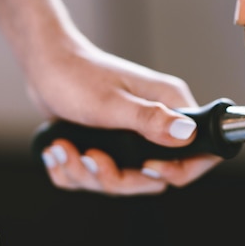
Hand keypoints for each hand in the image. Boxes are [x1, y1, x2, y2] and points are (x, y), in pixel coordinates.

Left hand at [33, 40, 221, 194]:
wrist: (45, 65)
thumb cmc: (75, 75)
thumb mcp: (111, 103)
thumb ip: (149, 120)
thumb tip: (187, 133)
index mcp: (169, 107)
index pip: (199, 150)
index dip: (180, 170)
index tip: (147, 166)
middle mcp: (157, 124)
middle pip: (155, 177)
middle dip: (117, 178)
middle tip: (90, 156)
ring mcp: (134, 137)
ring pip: (123, 181)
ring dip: (87, 174)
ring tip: (63, 148)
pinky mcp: (111, 146)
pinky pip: (98, 178)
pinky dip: (73, 172)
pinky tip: (59, 149)